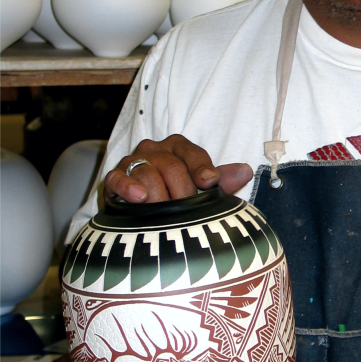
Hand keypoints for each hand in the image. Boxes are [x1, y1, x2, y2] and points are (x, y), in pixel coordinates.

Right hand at [104, 134, 252, 202]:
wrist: (142, 212)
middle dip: (182, 191)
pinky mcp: (114, 178)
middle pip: (171, 166)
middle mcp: (156, 150)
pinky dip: (129, 187)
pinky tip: (140, 198)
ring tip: (165, 212)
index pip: (193, 153)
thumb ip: (221, 180)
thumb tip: (245, 172)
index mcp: (179, 148)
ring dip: (158, 196)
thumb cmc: (176, 196)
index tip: (210, 184)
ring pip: (147, 173)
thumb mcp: (200, 189)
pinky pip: (119, 179)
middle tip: (188, 211)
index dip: (202, 168)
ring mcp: (133, 162)